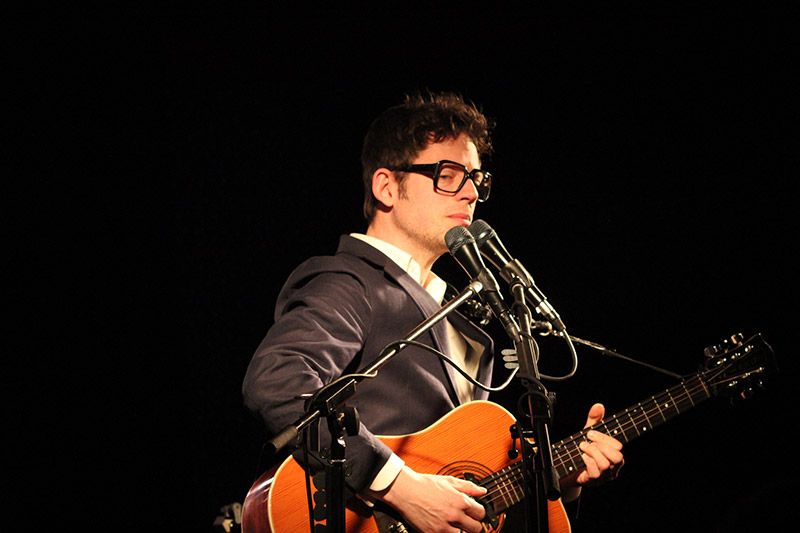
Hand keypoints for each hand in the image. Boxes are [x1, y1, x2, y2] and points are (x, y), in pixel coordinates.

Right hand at [368, 466, 486, 532]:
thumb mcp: (449, 481)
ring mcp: (444, 526)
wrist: (406, 490)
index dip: (479, 513)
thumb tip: (483, 491)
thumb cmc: (425, 484)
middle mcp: (454, 515)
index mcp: (460, 501)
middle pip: (476, 528)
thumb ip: (469, 486)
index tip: (475, 514)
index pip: (481, 513)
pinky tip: (446, 527)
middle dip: (474, 525)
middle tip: (468, 523)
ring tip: (457, 526)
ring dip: (462, 531)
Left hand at [561, 403, 623, 500]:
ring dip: (591, 452)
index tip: (590, 433)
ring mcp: (605, 476)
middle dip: (601, 446)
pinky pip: (595, 472)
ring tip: (582, 448)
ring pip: (605, 464)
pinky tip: (581, 457)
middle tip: (587, 441)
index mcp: (615, 455)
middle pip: (618, 458)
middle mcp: (613, 467)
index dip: (604, 438)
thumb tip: (598, 406)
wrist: (569, 468)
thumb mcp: (588, 434)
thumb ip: (594, 420)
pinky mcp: (594, 481)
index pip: (618, 446)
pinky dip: (587, 461)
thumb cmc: (583, 451)